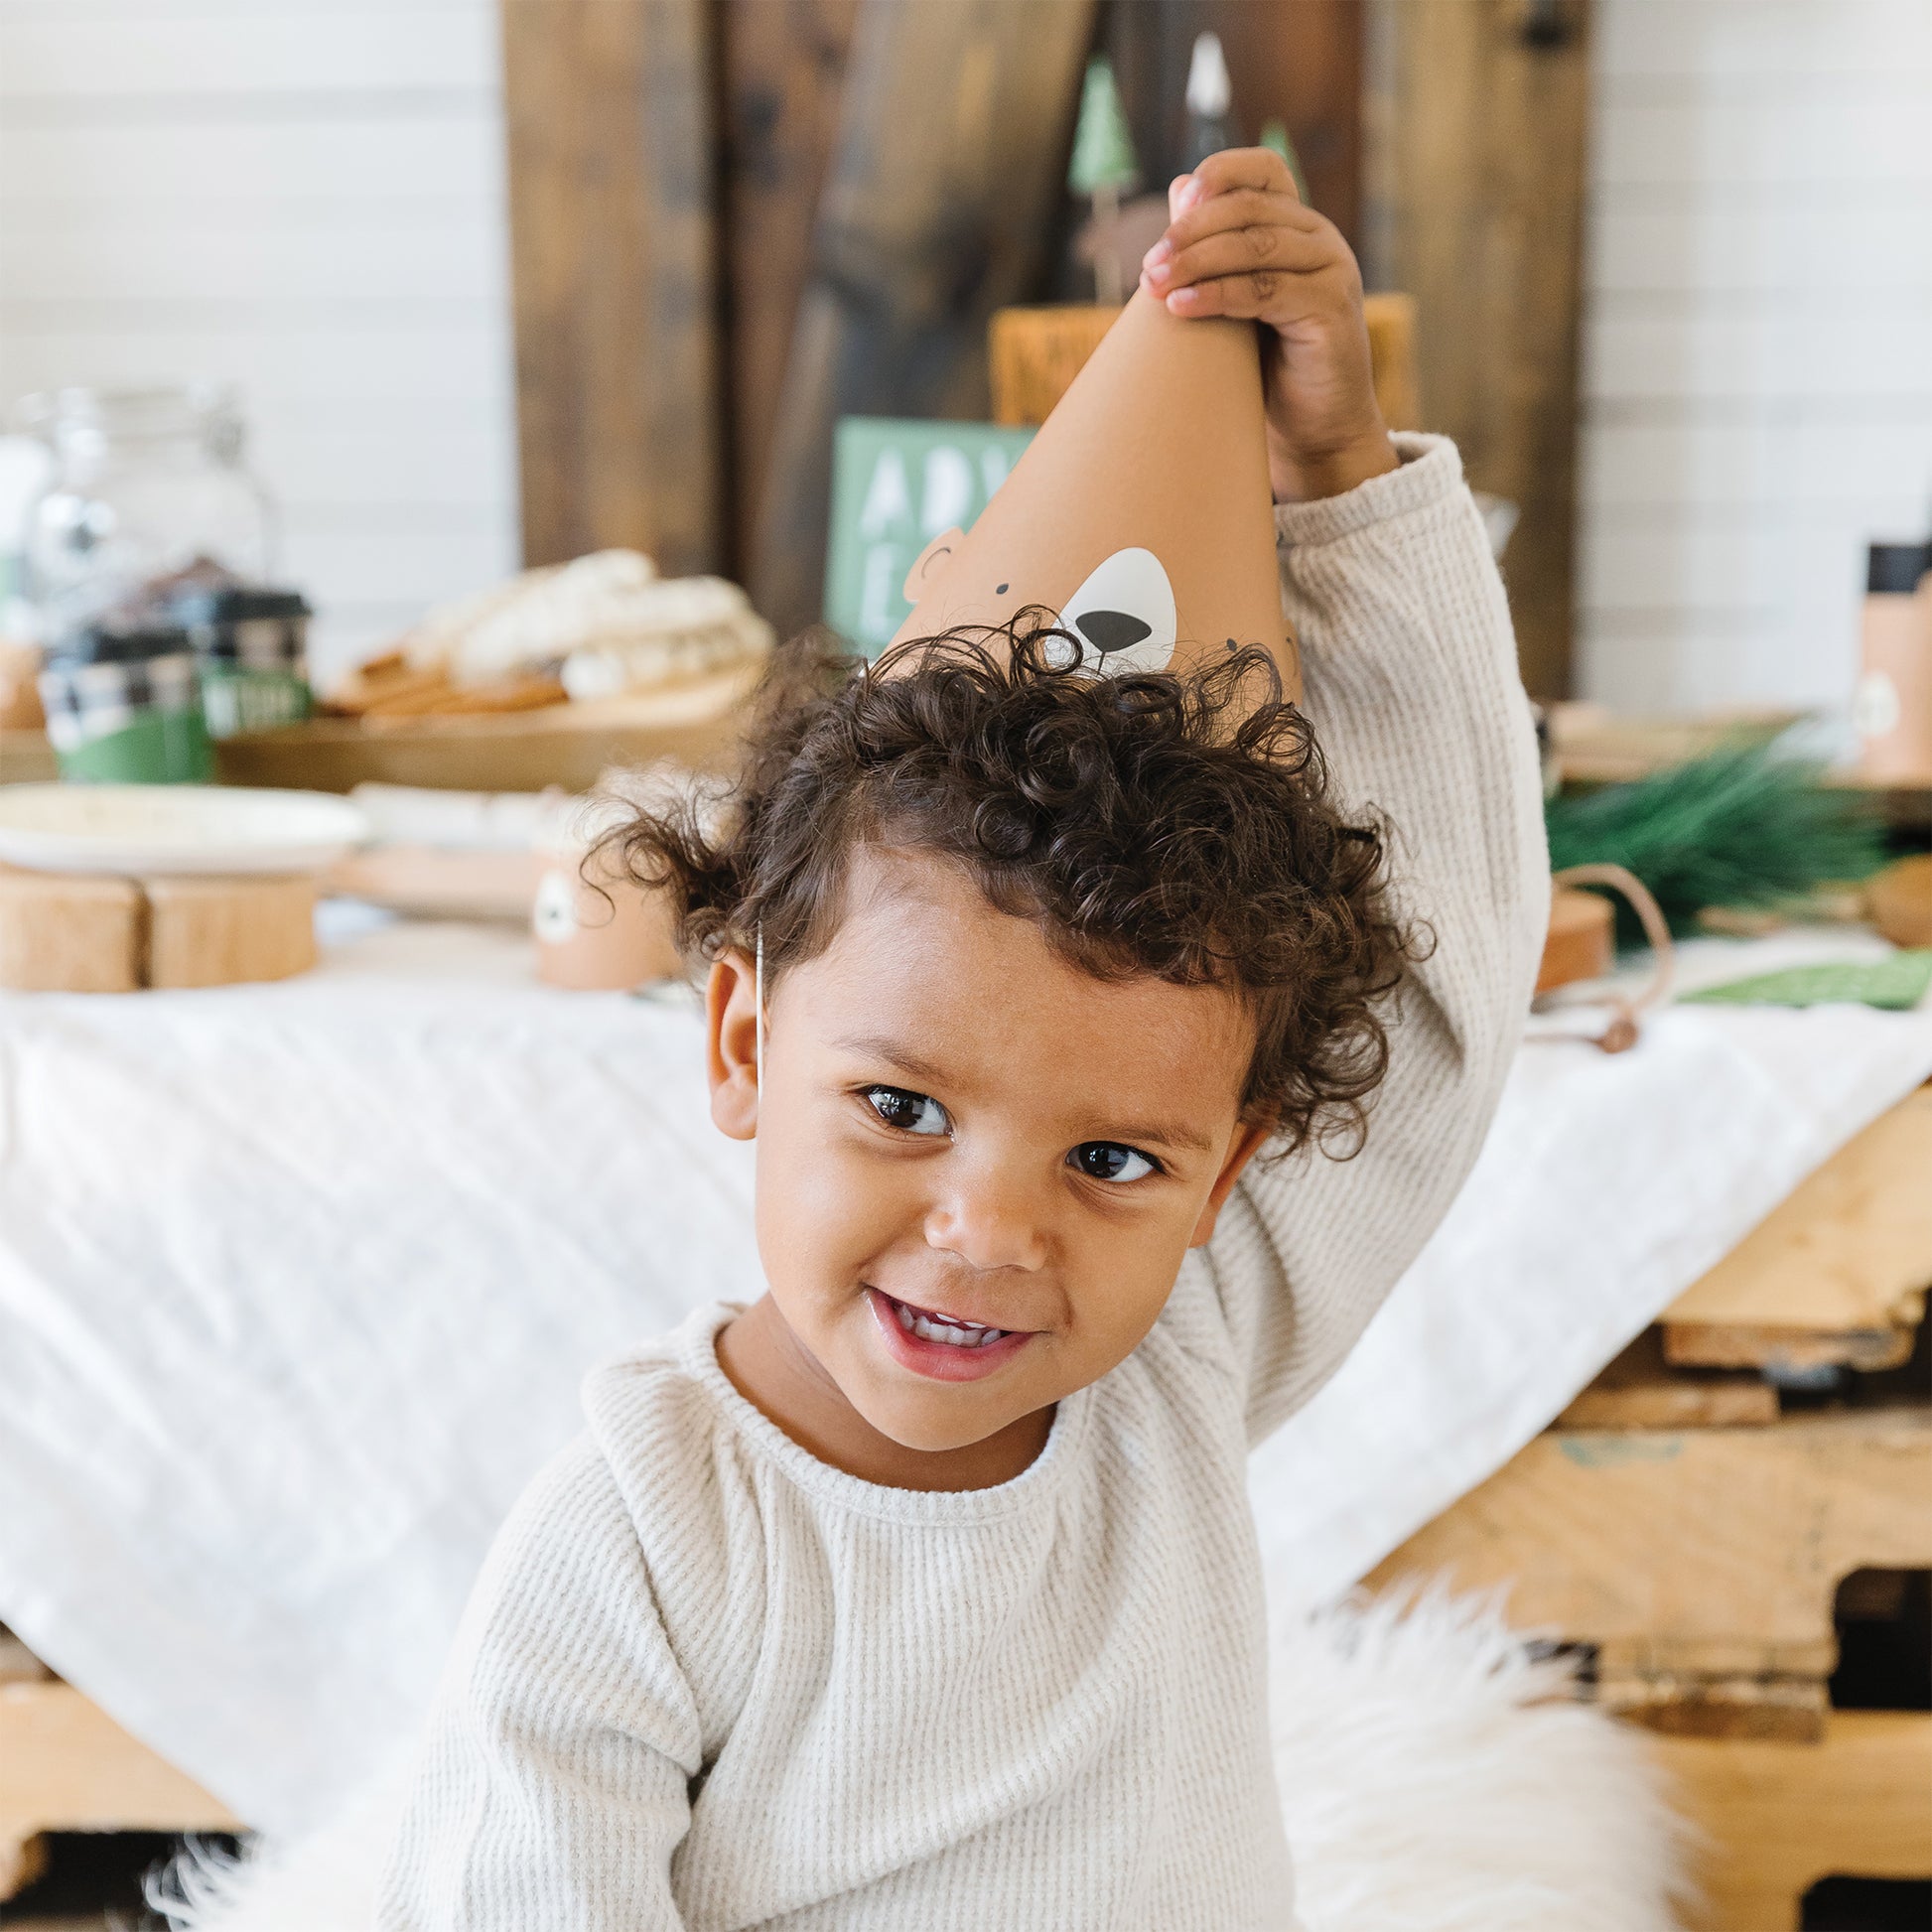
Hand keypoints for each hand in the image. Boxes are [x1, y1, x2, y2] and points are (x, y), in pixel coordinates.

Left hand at [1139, 147, 1397, 503]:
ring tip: (1152, 285)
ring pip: (1255, 247)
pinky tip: (1179, 307)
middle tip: (1148, 264)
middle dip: (1190, 232)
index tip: (1180, 198)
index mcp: (1299, 227)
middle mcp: (1320, 240)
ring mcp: (1331, 271)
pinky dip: (1217, 295)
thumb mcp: (1235, 300)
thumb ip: (1213, 250)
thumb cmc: (1269, 368)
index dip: (1222, 173)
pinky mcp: (1330, 309)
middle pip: (1249, 211)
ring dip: (1195, 262)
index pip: (1265, 170)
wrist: (1314, 430)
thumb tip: (1177, 188)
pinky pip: (1265, 291)